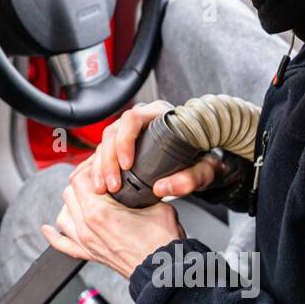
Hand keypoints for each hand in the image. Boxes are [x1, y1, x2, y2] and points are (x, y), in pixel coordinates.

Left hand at [40, 159, 184, 279]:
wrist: (164, 274)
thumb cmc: (162, 244)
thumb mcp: (158, 205)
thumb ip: (146, 191)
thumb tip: (144, 183)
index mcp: (99, 212)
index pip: (79, 178)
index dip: (91, 168)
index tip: (103, 167)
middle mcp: (86, 227)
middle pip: (69, 193)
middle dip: (83, 183)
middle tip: (100, 179)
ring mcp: (85, 242)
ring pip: (63, 214)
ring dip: (71, 203)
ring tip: (87, 198)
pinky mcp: (89, 254)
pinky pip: (63, 244)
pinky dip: (54, 236)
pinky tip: (48, 229)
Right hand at [89, 100, 222, 200]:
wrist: (202, 160)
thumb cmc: (203, 159)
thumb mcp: (204, 170)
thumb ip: (190, 179)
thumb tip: (161, 188)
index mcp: (160, 114)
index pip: (133, 118)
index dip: (125, 140)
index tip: (127, 165)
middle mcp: (142, 118)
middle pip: (114, 131)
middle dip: (108, 160)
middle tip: (113, 184)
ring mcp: (130, 130)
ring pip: (105, 142)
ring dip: (101, 166)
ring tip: (103, 188)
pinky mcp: (123, 143)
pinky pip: (105, 152)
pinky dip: (100, 169)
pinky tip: (101, 184)